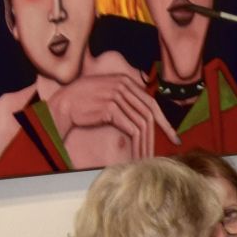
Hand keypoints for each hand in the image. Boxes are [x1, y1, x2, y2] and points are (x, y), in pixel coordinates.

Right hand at [45, 74, 179, 158]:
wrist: (63, 105)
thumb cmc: (84, 102)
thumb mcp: (108, 93)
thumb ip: (125, 99)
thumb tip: (146, 115)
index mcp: (126, 81)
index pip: (151, 103)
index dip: (164, 121)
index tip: (173, 135)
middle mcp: (124, 85)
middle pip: (150, 113)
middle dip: (163, 132)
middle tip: (173, 145)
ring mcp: (117, 95)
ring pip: (142, 123)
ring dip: (147, 142)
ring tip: (151, 156)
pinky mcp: (110, 108)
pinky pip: (131, 129)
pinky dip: (137, 143)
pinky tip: (138, 154)